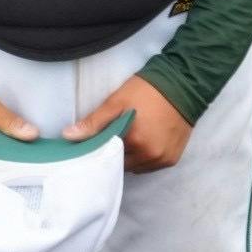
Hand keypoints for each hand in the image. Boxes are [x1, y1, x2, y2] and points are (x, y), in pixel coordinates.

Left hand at [70, 75, 191, 170]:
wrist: (183, 85)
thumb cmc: (146, 91)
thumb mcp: (116, 102)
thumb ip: (93, 122)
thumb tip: (68, 136)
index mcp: (134, 142)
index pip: (107, 157)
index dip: (100, 150)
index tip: (96, 141)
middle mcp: (150, 156)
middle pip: (122, 164)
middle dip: (116, 153)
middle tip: (114, 136)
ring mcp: (163, 159)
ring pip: (137, 167)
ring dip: (131, 157)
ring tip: (131, 138)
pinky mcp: (173, 159)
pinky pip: (151, 165)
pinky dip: (145, 157)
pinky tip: (144, 141)